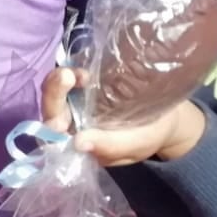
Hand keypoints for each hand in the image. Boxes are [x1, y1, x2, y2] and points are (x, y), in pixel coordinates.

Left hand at [40, 68, 207, 164]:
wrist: (166, 115)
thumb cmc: (149, 136)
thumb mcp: (134, 145)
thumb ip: (108, 146)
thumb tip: (78, 143)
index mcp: (79, 143)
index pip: (54, 136)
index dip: (51, 127)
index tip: (56, 122)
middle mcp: (72, 122)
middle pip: (51, 108)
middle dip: (53, 93)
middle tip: (65, 77)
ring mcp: (76, 101)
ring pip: (57, 89)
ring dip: (61, 79)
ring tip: (76, 74)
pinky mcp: (84, 84)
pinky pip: (71, 76)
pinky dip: (74, 70)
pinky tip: (85, 71)